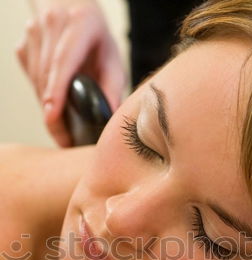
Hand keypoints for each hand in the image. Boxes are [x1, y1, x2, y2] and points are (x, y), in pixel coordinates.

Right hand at [16, 2, 125, 146]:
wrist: (73, 12)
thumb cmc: (97, 39)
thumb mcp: (112, 59)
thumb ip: (113, 86)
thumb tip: (110, 116)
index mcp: (81, 23)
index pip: (64, 61)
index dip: (57, 90)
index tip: (52, 115)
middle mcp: (53, 22)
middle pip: (47, 75)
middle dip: (54, 112)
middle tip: (66, 140)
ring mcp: (34, 32)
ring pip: (36, 80)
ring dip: (48, 108)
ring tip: (63, 130)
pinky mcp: (24, 45)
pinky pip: (30, 79)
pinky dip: (42, 96)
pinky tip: (55, 103)